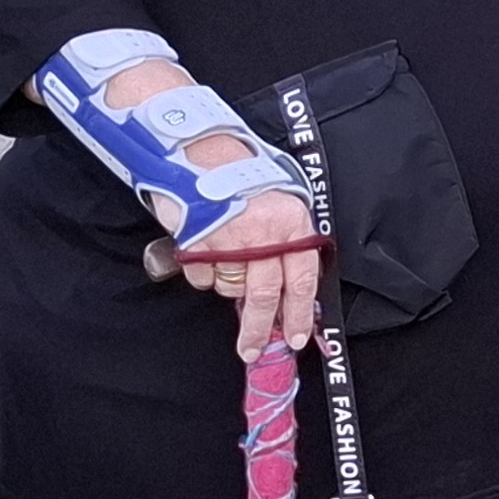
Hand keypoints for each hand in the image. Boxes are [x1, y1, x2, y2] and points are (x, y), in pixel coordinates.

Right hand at [172, 191, 323, 362]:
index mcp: (292, 225)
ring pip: (231, 288)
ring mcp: (229, 241)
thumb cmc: (243, 174)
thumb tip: (287, 287)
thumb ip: (286, 241)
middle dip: (260, 329)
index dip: (300, 314)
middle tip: (253, 350)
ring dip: (228, 287)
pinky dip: (204, 273)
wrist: (200, 148)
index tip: (296, 337)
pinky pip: (203, 278)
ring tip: (225, 262)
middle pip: (265, 296)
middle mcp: (263, 235)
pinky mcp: (197, 243)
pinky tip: (205, 250)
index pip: (302, 281)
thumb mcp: (281, 201)